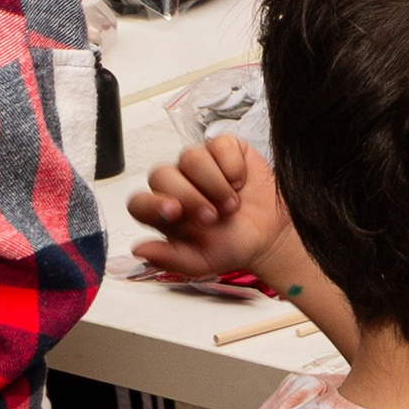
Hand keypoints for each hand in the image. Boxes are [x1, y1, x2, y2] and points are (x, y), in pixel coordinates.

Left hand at [131, 133, 291, 286]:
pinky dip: (233, 167)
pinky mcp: (224, 148)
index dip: (151, 204)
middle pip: (162, 175)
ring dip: (214, 184)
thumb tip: (139, 250)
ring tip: (230, 204)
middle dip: (189, 197)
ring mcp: (199, 164)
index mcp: (163, 212)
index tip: (174, 212)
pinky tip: (239, 183)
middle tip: (212, 217)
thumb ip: (170, 258)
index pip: (139, 202)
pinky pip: (220, 146)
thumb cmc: (232, 246)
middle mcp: (177, 184)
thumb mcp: (201, 262)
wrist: (269, 236)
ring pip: (191, 158)